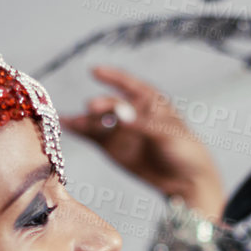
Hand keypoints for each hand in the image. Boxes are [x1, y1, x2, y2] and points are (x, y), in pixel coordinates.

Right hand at [61, 66, 225, 217]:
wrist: (185, 179)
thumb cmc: (184, 149)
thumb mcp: (168, 134)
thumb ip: (144, 125)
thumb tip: (122, 117)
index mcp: (149, 101)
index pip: (128, 84)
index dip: (112, 76)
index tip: (95, 71)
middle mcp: (131, 112)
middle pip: (110, 105)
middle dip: (100, 105)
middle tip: (92, 108)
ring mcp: (119, 130)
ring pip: (97, 121)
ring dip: (82, 119)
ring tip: (67, 120)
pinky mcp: (111, 147)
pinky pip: (92, 136)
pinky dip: (79, 131)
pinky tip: (65, 125)